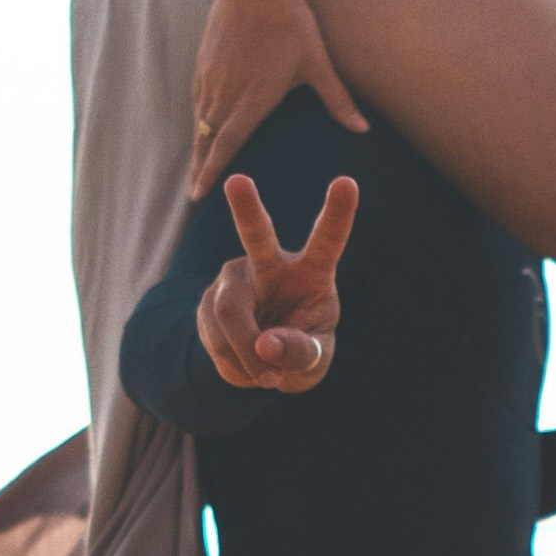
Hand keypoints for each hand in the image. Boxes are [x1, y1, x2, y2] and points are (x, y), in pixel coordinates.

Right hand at [185, 0, 369, 196]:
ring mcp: (211, 77)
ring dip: (197, 144)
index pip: (226, 146)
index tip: (199, 195)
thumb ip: (338, 100)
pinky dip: (198, 117)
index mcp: (251, 101)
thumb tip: (363, 128)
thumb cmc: (290, 24)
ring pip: (199, 120)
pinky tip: (201, 122)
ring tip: (196, 165)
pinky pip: (197, 98)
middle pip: (206, 140)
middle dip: (200, 168)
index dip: (212, 173)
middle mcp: (225, 94)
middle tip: (195, 194)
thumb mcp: (318, 65)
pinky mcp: (205, 62)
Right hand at [195, 172, 356, 392]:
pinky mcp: (208, 300)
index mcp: (312, 272)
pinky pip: (215, 336)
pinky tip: (245, 366)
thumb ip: (300, 355)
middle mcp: (270, 265)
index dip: (338, 213)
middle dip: (247, 208)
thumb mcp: (313, 362)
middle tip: (237, 181)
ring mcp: (235, 279)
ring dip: (246, 354)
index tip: (347, 182)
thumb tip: (264, 345)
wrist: (260, 366)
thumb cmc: (300, 352)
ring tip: (263, 374)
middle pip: (257, 236)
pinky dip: (233, 363)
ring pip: (230, 312)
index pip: (327, 240)